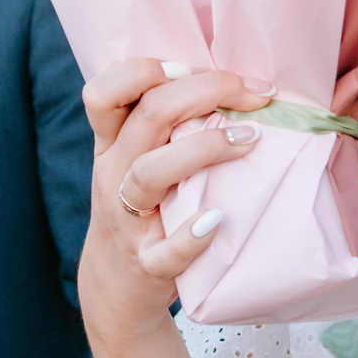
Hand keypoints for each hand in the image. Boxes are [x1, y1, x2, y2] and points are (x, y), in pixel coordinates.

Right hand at [78, 59, 268, 343]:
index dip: (145, 70)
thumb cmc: (144, 213)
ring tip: (250, 141)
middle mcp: (113, 176)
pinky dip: (190, 237)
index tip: (194, 68)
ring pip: (149, 173)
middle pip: (146, 117)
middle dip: (203, 92)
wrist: (116, 289)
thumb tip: (237, 85)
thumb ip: (166, 128)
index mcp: (111, 146)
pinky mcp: (146, 265)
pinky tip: (216, 221)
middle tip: (254, 93)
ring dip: (203, 150)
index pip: (103, 93)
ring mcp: (127, 221)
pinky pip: (164, 252)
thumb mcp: (136, 165)